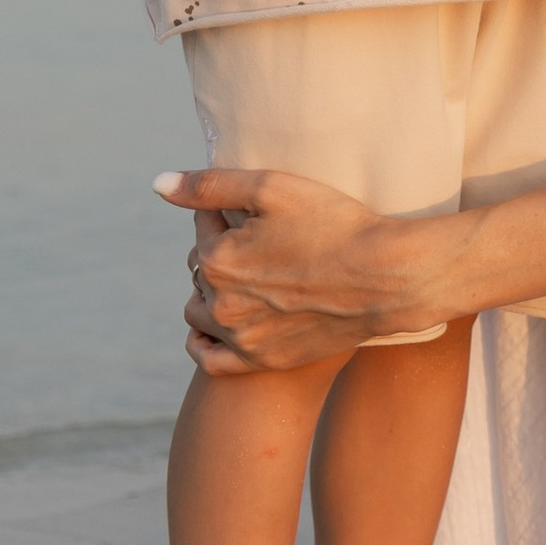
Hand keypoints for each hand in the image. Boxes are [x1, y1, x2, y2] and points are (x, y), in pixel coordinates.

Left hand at [156, 165, 421, 371]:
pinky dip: (205, 341)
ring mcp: (241, 337)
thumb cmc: (335, 223)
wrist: (387, 277)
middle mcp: (220, 304)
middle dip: (219, 249)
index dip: (228, 210)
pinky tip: (217, 324)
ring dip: (212, 290)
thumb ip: (210, 185)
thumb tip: (158, 184)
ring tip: (249, 275)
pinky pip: (211, 360)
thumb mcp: (272, 188)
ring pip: (199, 310)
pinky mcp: (262, 360)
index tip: (258, 209)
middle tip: (260, 239)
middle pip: (198, 268)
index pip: (202, 225)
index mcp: (217, 259)